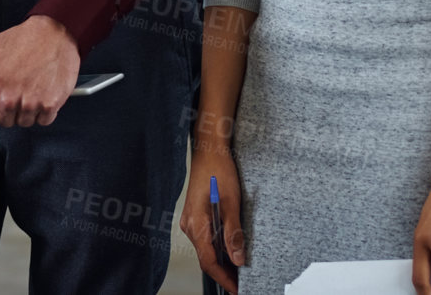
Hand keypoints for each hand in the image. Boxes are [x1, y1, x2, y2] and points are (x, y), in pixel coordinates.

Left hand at [0, 15, 79, 126]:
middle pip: (2, 121)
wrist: (54, 34)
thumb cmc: (19, 40)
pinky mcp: (50, 105)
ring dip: (23, 111)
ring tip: (25, 89)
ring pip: (22, 122)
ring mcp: (30, 103)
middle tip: (11, 91)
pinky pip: (42, 120)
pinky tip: (39, 93)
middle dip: (4, 110)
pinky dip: (41, 111)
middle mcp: (9, 98)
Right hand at [179, 143, 244, 293]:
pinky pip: (204, 238)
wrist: (209, 149)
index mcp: (196, 223)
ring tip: (239, 270)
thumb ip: (233, 232)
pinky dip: (217, 248)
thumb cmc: (218, 170)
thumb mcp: (230, 202)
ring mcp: (190, 220)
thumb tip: (237, 258)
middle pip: (205, 257)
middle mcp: (189, 224)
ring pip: (205, 249)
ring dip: (221, 261)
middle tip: (241, 283)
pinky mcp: (195, 215)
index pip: (208, 261)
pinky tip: (230, 250)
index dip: (223, 278)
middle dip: (223, 273)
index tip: (236, 289)